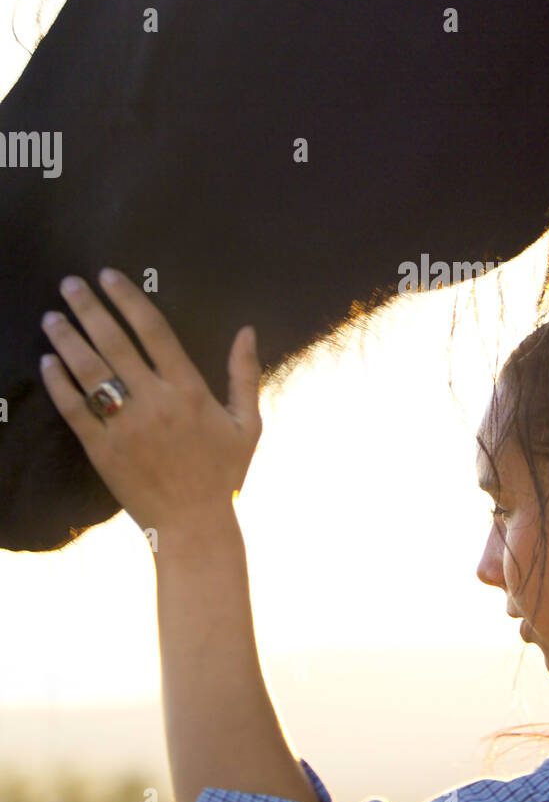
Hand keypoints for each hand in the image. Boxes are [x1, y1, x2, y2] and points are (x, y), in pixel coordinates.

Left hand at [39, 269, 261, 533]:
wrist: (193, 524)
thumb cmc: (224, 474)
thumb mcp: (247, 423)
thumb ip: (244, 374)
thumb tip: (248, 330)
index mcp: (189, 390)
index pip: (153, 331)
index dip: (128, 300)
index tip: (108, 276)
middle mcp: (155, 402)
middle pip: (114, 344)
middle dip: (89, 309)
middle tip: (69, 283)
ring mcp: (125, 427)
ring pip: (90, 373)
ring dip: (67, 340)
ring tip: (51, 317)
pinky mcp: (102, 450)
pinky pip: (75, 410)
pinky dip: (59, 384)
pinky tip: (48, 362)